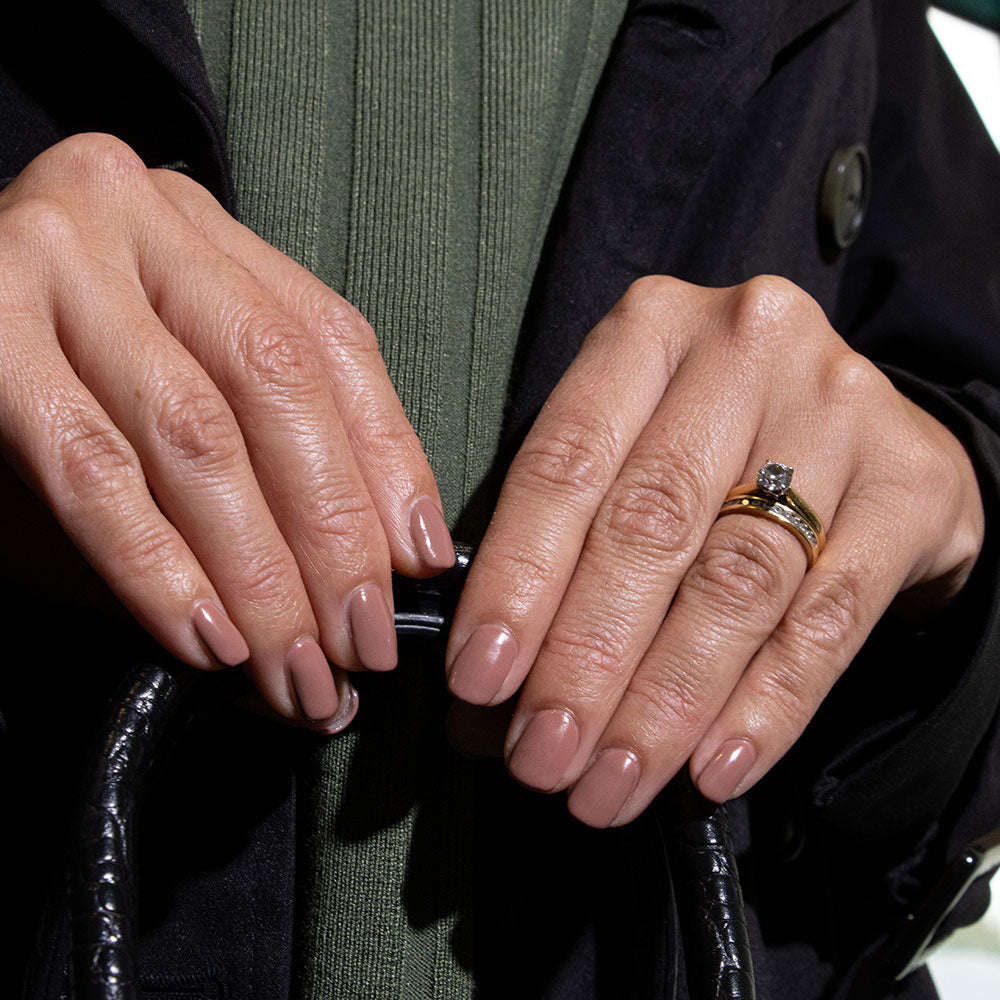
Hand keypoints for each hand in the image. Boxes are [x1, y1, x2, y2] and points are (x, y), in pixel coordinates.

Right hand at [0, 134, 453, 729]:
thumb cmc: (46, 372)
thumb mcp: (164, 389)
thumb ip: (260, 467)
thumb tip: (355, 586)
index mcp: (204, 233)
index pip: (331, 342)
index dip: (389, 457)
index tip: (420, 559)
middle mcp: (137, 217)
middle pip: (276, 384)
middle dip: (332, 532)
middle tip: (361, 645)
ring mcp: (52, 258)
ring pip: (196, 433)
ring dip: (259, 572)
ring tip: (293, 667)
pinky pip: (91, 469)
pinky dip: (158, 566)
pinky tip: (206, 639)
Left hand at [445, 275, 982, 824]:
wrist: (867, 435)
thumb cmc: (717, 448)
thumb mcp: (631, 453)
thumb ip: (560, 548)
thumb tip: (484, 685)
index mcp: (649, 331)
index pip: (565, 465)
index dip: (516, 580)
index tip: (479, 681)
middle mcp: (744, 349)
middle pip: (647, 527)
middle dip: (583, 660)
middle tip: (540, 756)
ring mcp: (838, 409)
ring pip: (733, 581)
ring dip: (661, 702)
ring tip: (610, 781)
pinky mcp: (912, 484)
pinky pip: (828, 618)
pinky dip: (765, 705)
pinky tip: (712, 767)